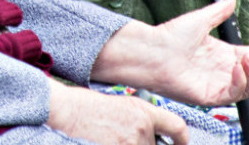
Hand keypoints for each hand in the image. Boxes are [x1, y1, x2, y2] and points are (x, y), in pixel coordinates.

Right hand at [47, 79, 187, 144]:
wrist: (65, 111)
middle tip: (123, 137)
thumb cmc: (87, 107)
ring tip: (109, 136)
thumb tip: (148, 135)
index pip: (176, 127)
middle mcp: (142, 128)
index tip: (180, 144)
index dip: (182, 140)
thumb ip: (140, 121)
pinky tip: (104, 140)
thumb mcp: (121, 107)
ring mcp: (130, 143)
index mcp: (143, 111)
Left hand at [91, 0, 248, 106]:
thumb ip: (218, 12)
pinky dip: (240, 83)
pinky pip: (233, 95)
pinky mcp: (209, 96)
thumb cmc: (169, 36)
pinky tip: (238, 67)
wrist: (151, 50)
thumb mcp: (199, 20)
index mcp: (223, 55)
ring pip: (248, 87)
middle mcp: (222, 71)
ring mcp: (217, 85)